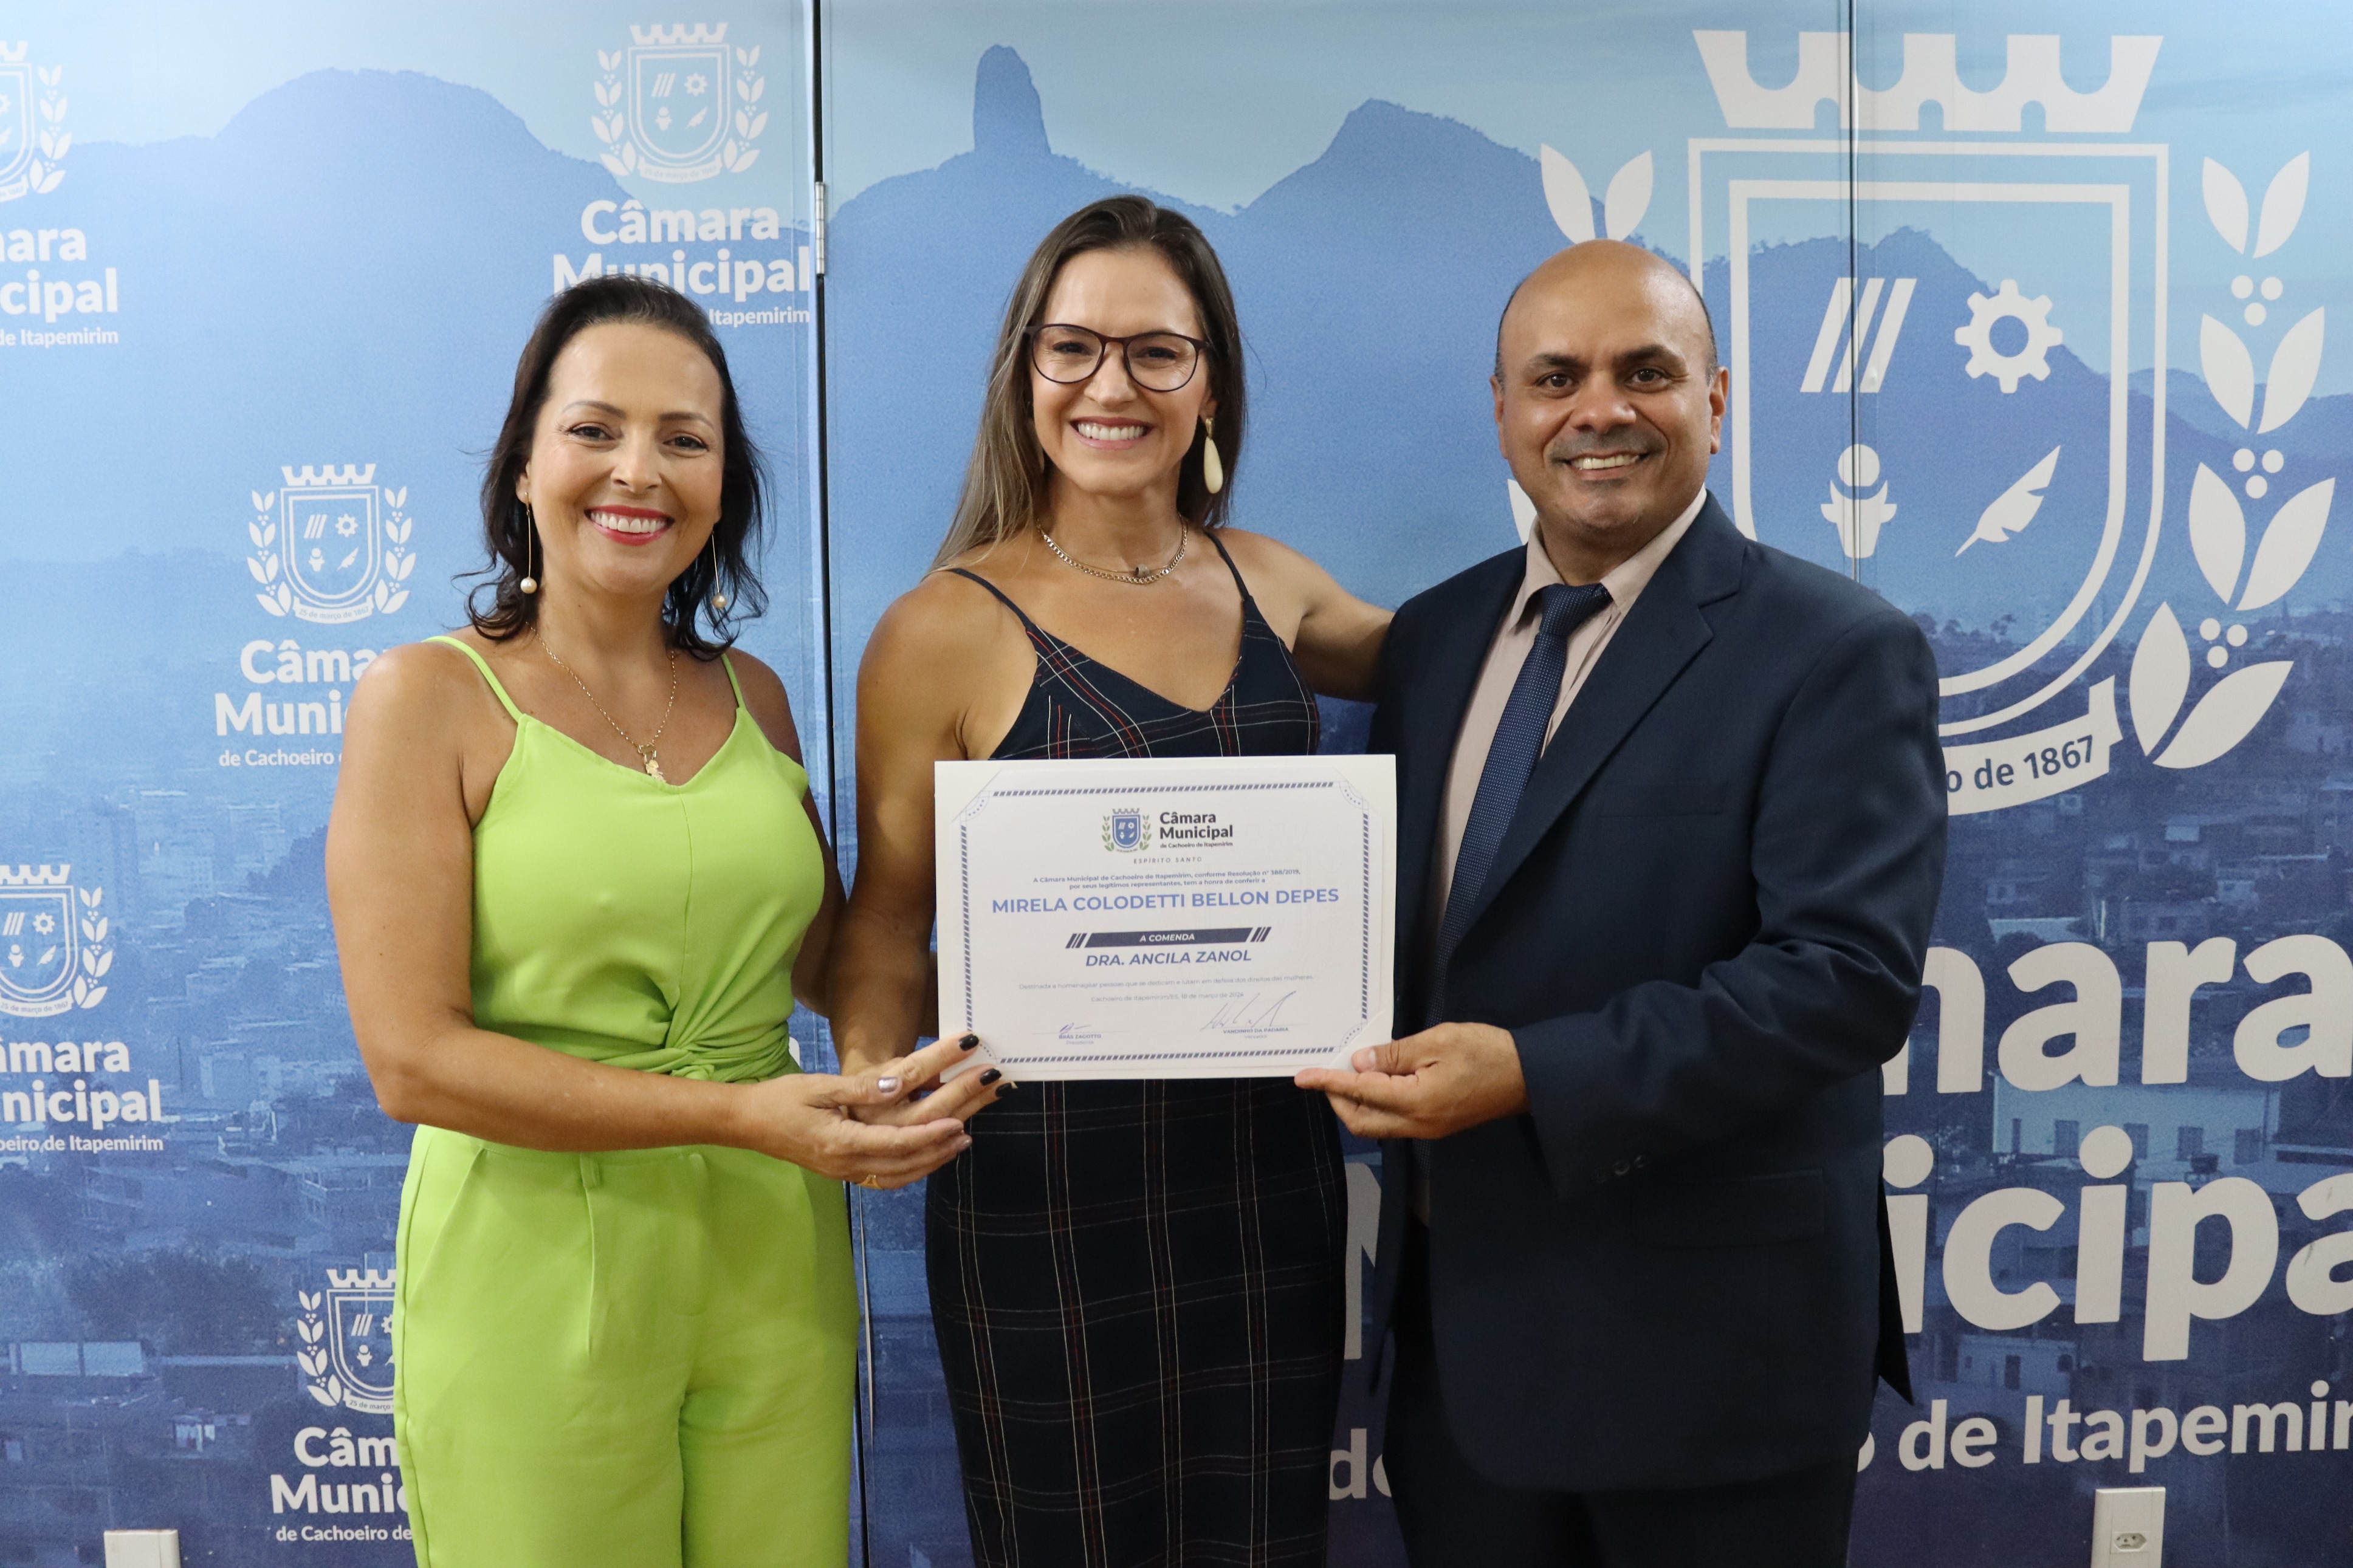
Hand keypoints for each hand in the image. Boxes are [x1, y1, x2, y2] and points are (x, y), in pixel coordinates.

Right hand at [737, 1035, 1006, 1188]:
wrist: (748, 1124)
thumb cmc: (781, 1099)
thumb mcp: (818, 1085)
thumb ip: (859, 1088)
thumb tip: (896, 1084)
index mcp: (841, 1142)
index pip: (896, 1143)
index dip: (930, 1136)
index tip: (958, 1123)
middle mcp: (846, 1164)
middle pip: (905, 1162)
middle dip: (941, 1148)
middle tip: (970, 1130)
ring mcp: (845, 1172)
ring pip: (899, 1175)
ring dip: (932, 1160)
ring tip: (959, 1142)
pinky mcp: (843, 1172)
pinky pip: (886, 1178)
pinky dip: (913, 1169)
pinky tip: (928, 1156)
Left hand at [1293, 1022, 1527, 1139]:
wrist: (1529, 1076)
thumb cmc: (1486, 1052)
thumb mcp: (1438, 1041)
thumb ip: (1395, 1054)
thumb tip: (1359, 1062)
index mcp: (1417, 1102)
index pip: (1360, 1093)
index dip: (1328, 1083)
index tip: (1302, 1076)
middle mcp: (1418, 1125)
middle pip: (1362, 1121)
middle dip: (1337, 1099)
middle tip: (1326, 1073)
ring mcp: (1428, 1129)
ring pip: (1377, 1125)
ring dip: (1356, 1103)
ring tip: (1349, 1074)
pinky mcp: (1436, 1126)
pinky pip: (1394, 1122)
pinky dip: (1377, 1104)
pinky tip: (1377, 1081)